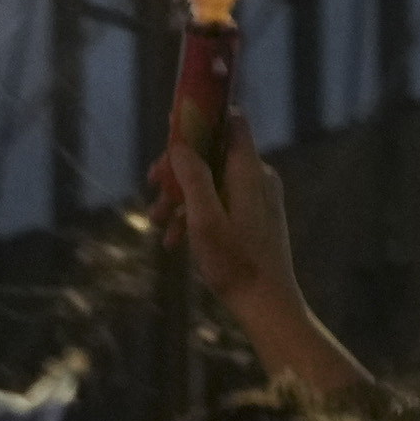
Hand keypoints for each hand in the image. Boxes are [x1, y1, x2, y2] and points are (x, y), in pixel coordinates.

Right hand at [153, 100, 363, 403]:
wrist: (267, 304)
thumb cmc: (236, 263)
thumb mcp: (204, 219)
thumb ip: (194, 177)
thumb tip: (181, 142)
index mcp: (249, 171)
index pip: (231, 121)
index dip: (201, 117)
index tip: (172, 126)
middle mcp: (257, 178)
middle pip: (213, 153)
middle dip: (179, 168)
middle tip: (152, 186)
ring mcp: (257, 198)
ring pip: (212, 181)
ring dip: (181, 196)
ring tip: (156, 221)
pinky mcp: (254, 217)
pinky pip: (220, 202)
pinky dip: (196, 213)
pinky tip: (174, 240)